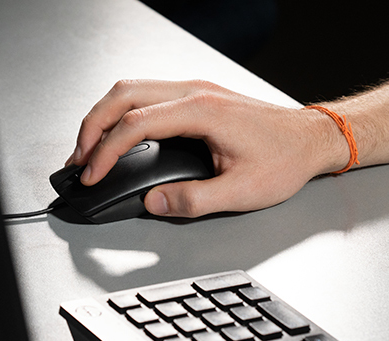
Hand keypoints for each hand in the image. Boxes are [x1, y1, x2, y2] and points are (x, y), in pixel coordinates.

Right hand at [69, 80, 346, 217]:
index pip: (135, 124)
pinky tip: (117, 134)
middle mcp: (194, 92)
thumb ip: (192, 200)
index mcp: (202, 111)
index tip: (92, 174)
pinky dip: (122, 113)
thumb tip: (153, 202)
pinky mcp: (196, 96)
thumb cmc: (284, 159)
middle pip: (123, 95)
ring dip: (103, 116)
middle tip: (77, 159)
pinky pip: (146, 95)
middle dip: (91, 126)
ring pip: (131, 89)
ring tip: (89, 148)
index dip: (106, 151)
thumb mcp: (241, 191)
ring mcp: (194, 90)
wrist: (310, 139)